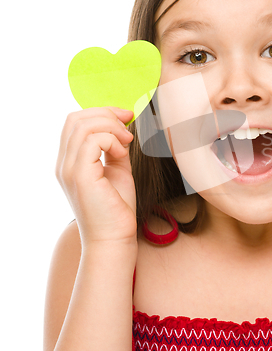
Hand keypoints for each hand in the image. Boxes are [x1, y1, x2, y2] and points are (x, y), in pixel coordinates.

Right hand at [56, 107, 136, 246]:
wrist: (115, 238)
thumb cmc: (117, 208)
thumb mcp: (118, 170)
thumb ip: (115, 149)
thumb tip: (122, 127)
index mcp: (70, 162)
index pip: (74, 122)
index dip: (101, 113)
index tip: (126, 117)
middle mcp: (64, 164)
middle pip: (75, 119)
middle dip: (106, 114)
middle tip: (128, 124)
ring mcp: (69, 169)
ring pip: (83, 126)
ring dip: (111, 127)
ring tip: (127, 142)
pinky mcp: (80, 176)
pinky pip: (92, 141)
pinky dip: (112, 140)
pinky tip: (122, 153)